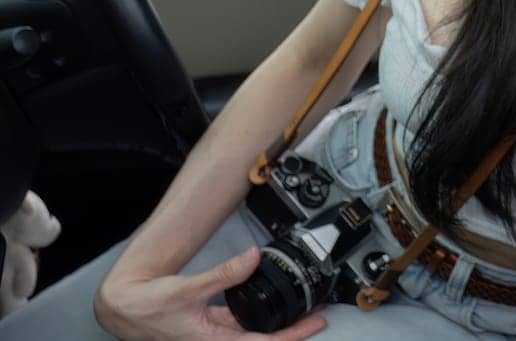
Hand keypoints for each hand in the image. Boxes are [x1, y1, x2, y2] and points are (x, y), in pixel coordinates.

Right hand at [93, 247, 324, 339]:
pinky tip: (270, 304)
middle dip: (292, 328)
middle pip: (263, 339)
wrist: (122, 307)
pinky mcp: (208, 323)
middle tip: (319, 313)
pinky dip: (256, 314)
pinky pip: (239, 321)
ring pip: (252, 330)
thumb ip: (224, 275)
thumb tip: (253, 257)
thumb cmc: (148, 306)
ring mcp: (213, 333)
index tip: (316, 322)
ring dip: (277, 321)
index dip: (292, 335)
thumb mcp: (188, 290)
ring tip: (303, 308)